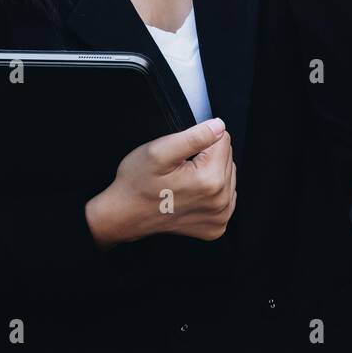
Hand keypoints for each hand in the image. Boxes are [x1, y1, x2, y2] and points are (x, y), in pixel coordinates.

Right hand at [85, 118, 236, 247]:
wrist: (124, 216)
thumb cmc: (137, 183)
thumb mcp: (159, 151)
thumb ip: (194, 136)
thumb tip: (219, 126)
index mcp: (210, 180)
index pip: (223, 139)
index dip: (200, 140)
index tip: (182, 153)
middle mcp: (220, 201)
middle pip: (227, 157)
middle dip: (206, 156)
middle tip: (180, 166)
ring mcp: (219, 217)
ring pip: (228, 175)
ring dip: (210, 172)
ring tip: (184, 180)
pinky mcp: (216, 226)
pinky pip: (225, 195)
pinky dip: (211, 191)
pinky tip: (192, 193)